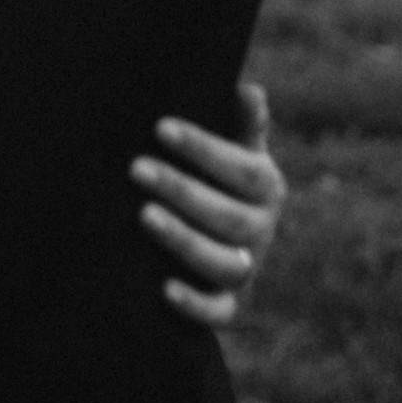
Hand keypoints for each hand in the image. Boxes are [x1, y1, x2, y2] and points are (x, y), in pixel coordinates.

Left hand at [130, 81, 285, 326]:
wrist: (213, 235)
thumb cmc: (214, 177)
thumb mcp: (233, 148)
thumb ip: (241, 123)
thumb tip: (248, 89)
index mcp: (265, 188)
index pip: (245, 169)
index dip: (205, 149)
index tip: (160, 127)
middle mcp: (261, 230)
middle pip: (231, 217)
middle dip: (183, 191)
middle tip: (136, 167)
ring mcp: (247, 269)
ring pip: (226, 264)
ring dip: (186, 240)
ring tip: (144, 214)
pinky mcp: (230, 306)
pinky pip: (220, 313)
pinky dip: (196, 304)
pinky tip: (164, 288)